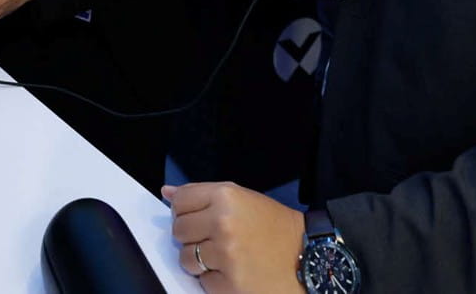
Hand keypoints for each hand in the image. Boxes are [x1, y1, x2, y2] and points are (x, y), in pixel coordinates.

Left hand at [163, 182, 305, 292]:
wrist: (308, 257)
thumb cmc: (274, 227)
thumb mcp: (243, 199)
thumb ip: (202, 195)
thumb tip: (166, 193)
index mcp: (226, 196)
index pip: (180, 201)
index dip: (184, 211)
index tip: (197, 218)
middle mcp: (222, 222)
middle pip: (178, 230)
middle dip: (191, 237)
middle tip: (214, 240)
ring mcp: (225, 254)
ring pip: (185, 259)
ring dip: (200, 262)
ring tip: (225, 257)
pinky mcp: (229, 283)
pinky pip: (203, 283)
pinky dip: (215, 281)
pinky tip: (234, 272)